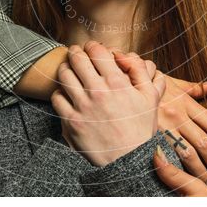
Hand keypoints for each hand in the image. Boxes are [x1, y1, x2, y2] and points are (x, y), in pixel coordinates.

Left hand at [50, 41, 165, 166]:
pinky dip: (60, 91)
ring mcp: (82, 106)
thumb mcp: (150, 98)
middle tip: (76, 52)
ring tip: (69, 69)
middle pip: (77, 58)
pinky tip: (66, 93)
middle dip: (76, 52)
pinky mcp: (70, 121)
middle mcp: (98, 91)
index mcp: (117, 82)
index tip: (91, 48)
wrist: (127, 161)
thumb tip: (126, 55)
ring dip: (66, 68)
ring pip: (64, 75)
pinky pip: (57, 97)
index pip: (97, 50)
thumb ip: (140, 72)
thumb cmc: (140, 129)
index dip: (92, 45)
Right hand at [151, 71, 206, 190]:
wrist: (122, 81)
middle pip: (205, 144)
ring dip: (202, 172)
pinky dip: (178, 170)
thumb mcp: (174, 82)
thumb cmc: (149, 84)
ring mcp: (164, 127)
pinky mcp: (150, 136)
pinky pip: (168, 156)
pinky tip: (185, 181)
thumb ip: (196, 87)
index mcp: (187, 102)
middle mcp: (179, 115)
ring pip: (189, 154)